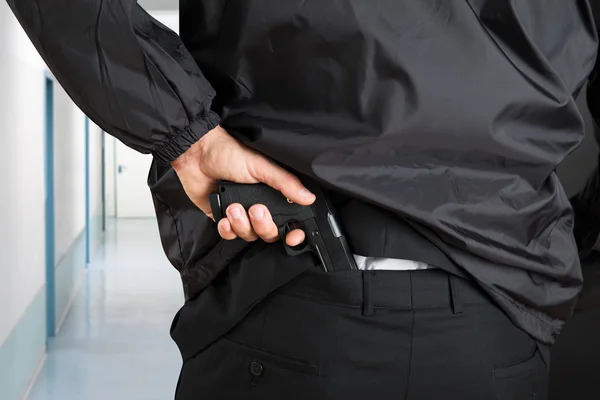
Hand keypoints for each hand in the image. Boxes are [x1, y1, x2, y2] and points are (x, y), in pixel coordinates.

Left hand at [170, 126, 315, 245]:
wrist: (197, 154)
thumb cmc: (229, 152)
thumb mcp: (262, 166)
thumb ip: (285, 183)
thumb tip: (308, 197)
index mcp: (273, 193)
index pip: (290, 219)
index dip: (294, 232)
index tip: (292, 235)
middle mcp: (260, 205)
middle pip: (270, 233)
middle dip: (263, 226)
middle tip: (256, 210)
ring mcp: (241, 213)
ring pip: (249, 235)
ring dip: (242, 224)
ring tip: (233, 207)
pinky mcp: (222, 218)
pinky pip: (229, 235)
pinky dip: (227, 229)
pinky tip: (224, 217)